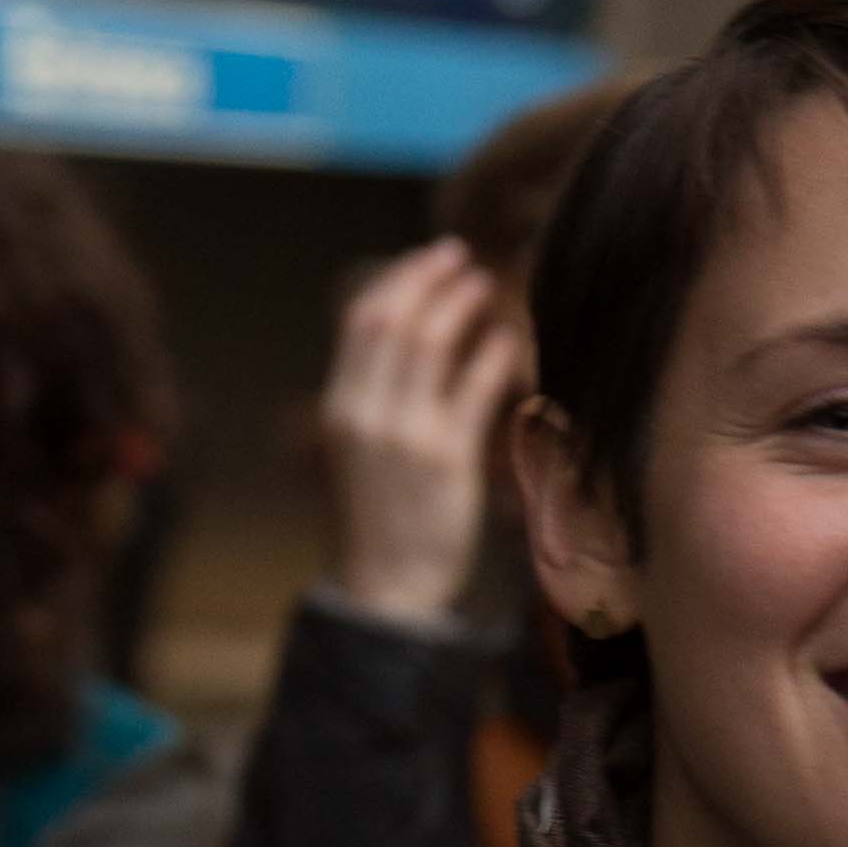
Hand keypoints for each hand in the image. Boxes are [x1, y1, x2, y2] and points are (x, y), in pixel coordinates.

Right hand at [323, 239, 526, 622]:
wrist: (386, 591)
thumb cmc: (379, 523)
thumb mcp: (359, 455)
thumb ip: (373, 401)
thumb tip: (399, 348)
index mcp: (339, 408)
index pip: (361, 321)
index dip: (395, 281)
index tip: (425, 262)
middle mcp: (365, 413)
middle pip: (394, 318)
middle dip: (427, 277)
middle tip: (458, 256)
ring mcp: (404, 434)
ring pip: (430, 343)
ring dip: (459, 304)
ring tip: (484, 285)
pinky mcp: (446, 460)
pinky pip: (473, 390)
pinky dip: (491, 355)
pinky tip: (508, 341)